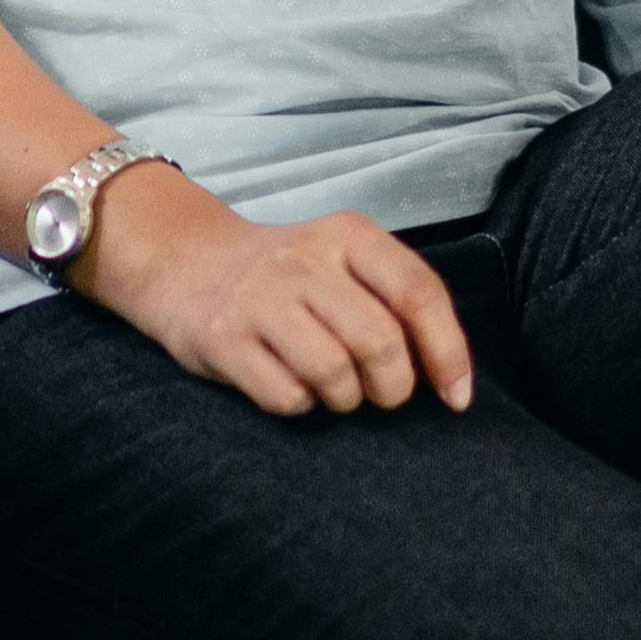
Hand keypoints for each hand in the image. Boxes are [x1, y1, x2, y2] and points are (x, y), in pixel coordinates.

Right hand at [82, 178, 477, 416]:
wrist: (184, 261)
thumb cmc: (286, 276)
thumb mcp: (341, 261)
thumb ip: (393, 301)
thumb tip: (449, 376)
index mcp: (347, 235)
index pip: (419, 293)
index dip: (448, 352)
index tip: (456, 398)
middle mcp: (304, 260)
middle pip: (380, 343)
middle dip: (394, 388)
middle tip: (382, 395)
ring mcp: (259, 298)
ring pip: (335, 375)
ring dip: (346, 401)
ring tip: (334, 388)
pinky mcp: (223, 338)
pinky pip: (287, 397)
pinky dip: (300, 405)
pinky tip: (289, 384)